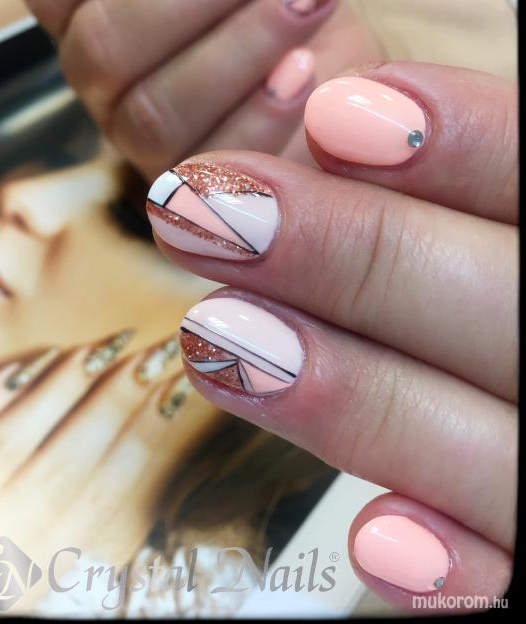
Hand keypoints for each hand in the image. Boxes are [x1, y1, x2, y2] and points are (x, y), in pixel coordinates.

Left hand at [0, 334, 218, 613]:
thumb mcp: (46, 564)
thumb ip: (93, 526)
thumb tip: (160, 458)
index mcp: (33, 577)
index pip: (102, 502)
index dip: (144, 442)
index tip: (177, 391)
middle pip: (64, 469)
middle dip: (116, 405)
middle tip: (156, 355)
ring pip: (11, 444)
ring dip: (66, 389)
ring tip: (107, 347)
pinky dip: (1, 390)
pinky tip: (41, 357)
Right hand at [17, 0, 362, 180]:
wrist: (341, 62)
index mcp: (90, 13)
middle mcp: (105, 87)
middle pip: (102, 42)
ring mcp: (147, 149)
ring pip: (154, 107)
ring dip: (241, 40)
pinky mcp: (201, 199)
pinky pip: (212, 168)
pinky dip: (262, 111)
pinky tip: (307, 66)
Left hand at [144, 61, 516, 609]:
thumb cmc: (503, 282)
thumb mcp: (494, 223)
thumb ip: (456, 186)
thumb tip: (339, 118)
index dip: (462, 145)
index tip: (333, 116)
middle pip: (500, 304)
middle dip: (346, 251)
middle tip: (199, 206)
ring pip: (488, 446)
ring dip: (349, 392)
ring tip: (212, 332)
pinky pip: (513, 579)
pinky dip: (450, 567)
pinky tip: (372, 535)